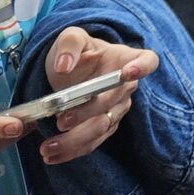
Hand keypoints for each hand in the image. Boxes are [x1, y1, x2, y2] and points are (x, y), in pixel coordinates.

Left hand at [30, 27, 158, 166]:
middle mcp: (125, 87)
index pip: (147, 61)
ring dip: (75, 140)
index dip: (142, 67)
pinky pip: (91, 143)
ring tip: (46, 147)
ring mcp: (116, 109)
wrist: (66, 72)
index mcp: (125, 59)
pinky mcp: (103, 129)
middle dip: (88, 113)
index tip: (128, 72)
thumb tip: (63, 65)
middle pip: (114, 102)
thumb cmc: (74, 52)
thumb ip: (68, 44)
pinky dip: (71, 151)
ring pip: (101, 127)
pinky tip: (50, 156)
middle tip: (61, 120)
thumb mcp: (69, 38)